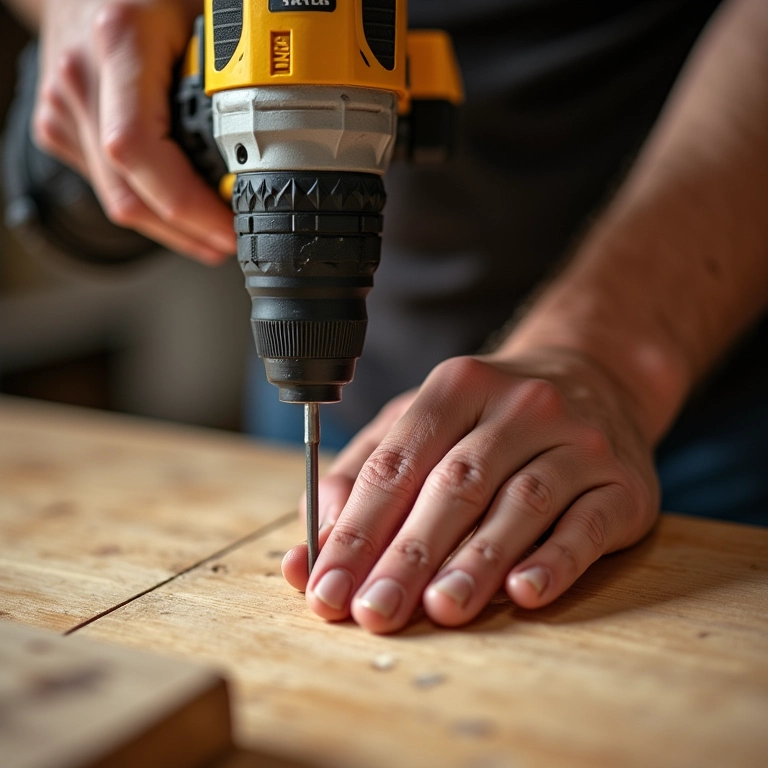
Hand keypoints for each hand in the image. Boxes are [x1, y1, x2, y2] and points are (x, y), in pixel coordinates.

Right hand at [33, 0, 235, 262]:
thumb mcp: (202, 9)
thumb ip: (230, 64)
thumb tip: (276, 121)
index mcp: (119, 43)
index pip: (142, 153)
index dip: (188, 207)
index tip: (228, 230)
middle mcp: (81, 79)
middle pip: (128, 194)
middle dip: (186, 233)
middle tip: (229, 244)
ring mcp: (63, 107)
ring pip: (117, 199)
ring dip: (170, 228)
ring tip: (211, 236)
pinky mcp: (58, 125)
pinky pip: (106, 185)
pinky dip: (147, 204)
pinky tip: (177, 209)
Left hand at [282, 350, 659, 632]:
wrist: (595, 378)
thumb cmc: (491, 416)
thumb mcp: (422, 423)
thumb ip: (362, 478)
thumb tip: (310, 551)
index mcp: (458, 386)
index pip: (398, 463)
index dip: (358, 528)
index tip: (327, 586)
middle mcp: (520, 405)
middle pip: (456, 484)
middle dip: (409, 554)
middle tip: (374, 610)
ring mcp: (577, 441)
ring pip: (521, 503)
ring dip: (476, 560)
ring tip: (441, 608)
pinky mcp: (623, 482)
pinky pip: (588, 524)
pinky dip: (556, 560)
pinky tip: (525, 592)